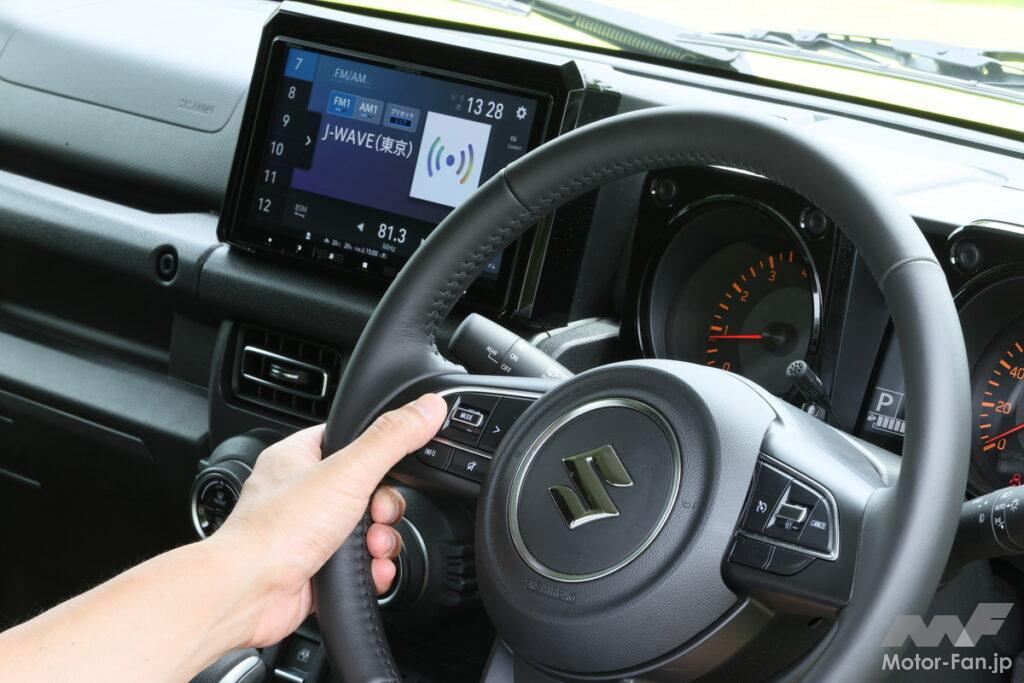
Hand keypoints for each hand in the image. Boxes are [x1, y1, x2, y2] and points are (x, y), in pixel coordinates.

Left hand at [212, 394, 446, 647]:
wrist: (249, 593)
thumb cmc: (276, 530)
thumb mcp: (348, 471)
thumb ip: (392, 438)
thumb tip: (427, 407)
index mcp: (298, 458)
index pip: (350, 439)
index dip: (378, 453)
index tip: (395, 466)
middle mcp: (301, 494)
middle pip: (367, 490)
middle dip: (384, 508)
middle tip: (377, 514)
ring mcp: (307, 533)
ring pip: (366, 529)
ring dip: (381, 540)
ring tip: (372, 547)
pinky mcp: (315, 569)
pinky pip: (358, 564)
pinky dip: (371, 569)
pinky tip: (369, 570)